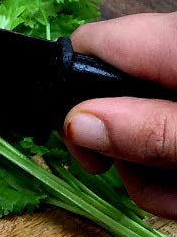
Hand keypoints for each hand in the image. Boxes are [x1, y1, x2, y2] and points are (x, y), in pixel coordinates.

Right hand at [65, 12, 176, 215]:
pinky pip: (169, 140)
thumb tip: (75, 123)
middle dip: (126, 158)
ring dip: (155, 178)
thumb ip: (150, 130)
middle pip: (113, 100)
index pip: (90, 46)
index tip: (92, 158)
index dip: (70, 99)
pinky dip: (176, 175)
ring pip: (143, 132)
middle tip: (161, 190)